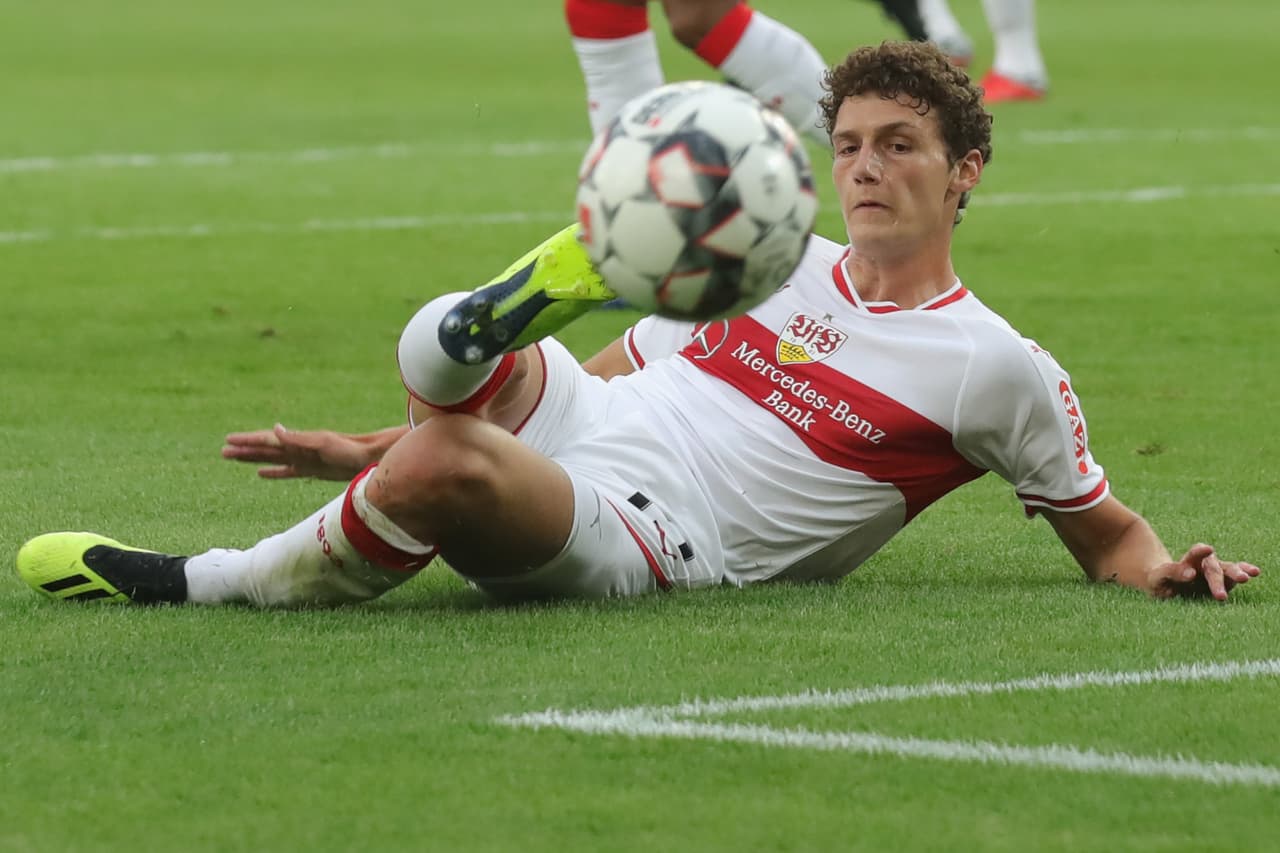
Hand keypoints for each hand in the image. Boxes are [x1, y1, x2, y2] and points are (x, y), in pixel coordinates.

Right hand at [221, 424, 383, 481]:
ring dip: (254, 460)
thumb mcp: (323, 443)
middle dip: (245, 450)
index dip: (248, 441)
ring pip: (272, 460)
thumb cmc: (348, 449)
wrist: (369, 458)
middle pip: (265, 450)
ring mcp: (304, 460)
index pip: (267, 440)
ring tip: (235, 459)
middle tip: (222, 451)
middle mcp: (298, 449)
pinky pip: (287, 472)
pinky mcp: (312, 471)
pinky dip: (273, 472)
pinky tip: (261, 474)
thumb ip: (298, 439)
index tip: (228, 440)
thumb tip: (274, 429)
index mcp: (298, 441)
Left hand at [1149, 543, 1260, 600]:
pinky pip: (1235, 576)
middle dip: (1217, 580)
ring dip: (1236, 574)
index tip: (1208, 549)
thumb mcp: (1158, 577)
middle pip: (1212, 569)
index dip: (1200, 552)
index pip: (1193, 555)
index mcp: (1186, 562)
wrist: (1166, 584)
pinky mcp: (1224, 580)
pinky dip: (1244, 571)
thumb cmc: (1160, 580)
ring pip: (1227, 570)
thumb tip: (1191, 574)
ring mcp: (1215, 571)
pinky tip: (1254, 572)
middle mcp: (1203, 564)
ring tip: (1245, 578)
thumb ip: (1171, 572)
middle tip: (1221, 595)